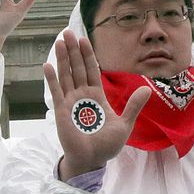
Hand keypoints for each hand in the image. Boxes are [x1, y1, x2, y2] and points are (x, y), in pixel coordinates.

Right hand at [44, 29, 152, 179]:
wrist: (92, 160)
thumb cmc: (106, 145)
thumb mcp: (124, 124)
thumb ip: (133, 106)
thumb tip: (146, 89)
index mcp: (97, 96)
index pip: (92, 70)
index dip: (88, 55)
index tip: (84, 39)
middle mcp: (82, 96)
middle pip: (77, 68)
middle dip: (73, 50)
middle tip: (67, 32)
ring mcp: (71, 102)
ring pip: (66, 75)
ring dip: (62, 58)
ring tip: (59, 41)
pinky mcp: (62, 111)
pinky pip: (56, 92)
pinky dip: (52, 79)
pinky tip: (47, 65)